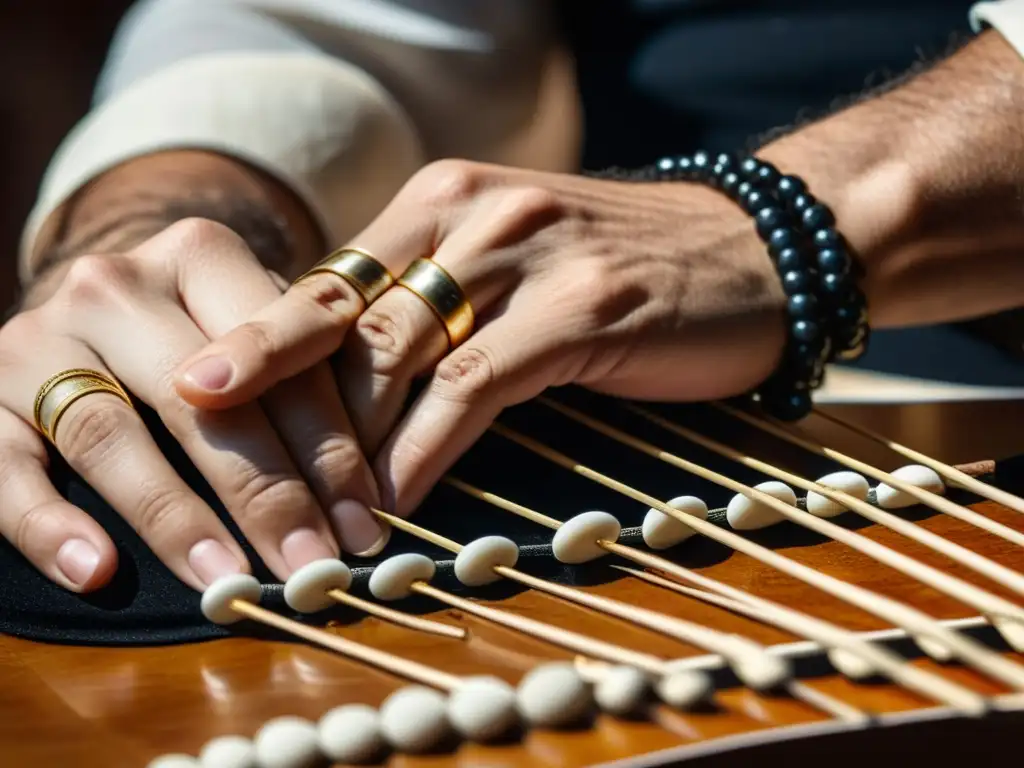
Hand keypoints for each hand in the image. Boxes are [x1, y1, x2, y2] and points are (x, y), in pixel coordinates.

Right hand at [0, 219, 386, 593]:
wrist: (84, 309)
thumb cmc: (198, 336)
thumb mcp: (255, 329)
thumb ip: (306, 382)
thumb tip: (364, 501)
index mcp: (201, 255)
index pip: (280, 347)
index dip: (329, 439)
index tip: (362, 520)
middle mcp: (115, 285)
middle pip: (202, 400)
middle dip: (268, 493)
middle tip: (311, 567)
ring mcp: (39, 337)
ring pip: (111, 433)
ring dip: (175, 518)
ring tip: (228, 580)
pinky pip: (6, 466)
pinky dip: (50, 524)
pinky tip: (97, 571)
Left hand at [173, 161, 786, 516]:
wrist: (753, 246)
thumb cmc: (619, 266)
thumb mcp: (511, 263)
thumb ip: (434, 302)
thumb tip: (353, 383)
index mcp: (441, 199)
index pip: (330, 279)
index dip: (262, 342)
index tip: (198, 393)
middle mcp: (471, 213)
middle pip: (345, 313)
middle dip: (279, 396)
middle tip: (218, 453)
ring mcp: (528, 255)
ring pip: (400, 352)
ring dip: (349, 444)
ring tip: (310, 511)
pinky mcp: (583, 307)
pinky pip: (476, 384)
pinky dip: (427, 448)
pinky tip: (397, 498)